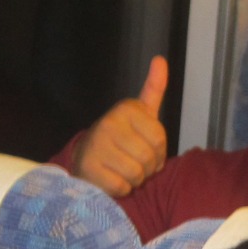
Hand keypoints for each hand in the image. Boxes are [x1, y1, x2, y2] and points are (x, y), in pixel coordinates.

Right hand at [71, 57, 168, 197]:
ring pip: (136, 174)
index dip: (159, 152)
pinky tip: (110, 177)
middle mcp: (109, 122)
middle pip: (149, 158)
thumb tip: (160, 60)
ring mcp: (96, 145)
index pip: (160, 140)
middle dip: (147, 168)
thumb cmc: (122, 137)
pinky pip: (121, 187)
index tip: (145, 147)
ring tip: (122, 170)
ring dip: (134, 180)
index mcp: (126, 108)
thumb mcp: (140, 113)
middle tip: (134, 163)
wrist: (86, 157)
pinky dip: (120, 189)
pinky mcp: (88, 168)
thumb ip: (153, 89)